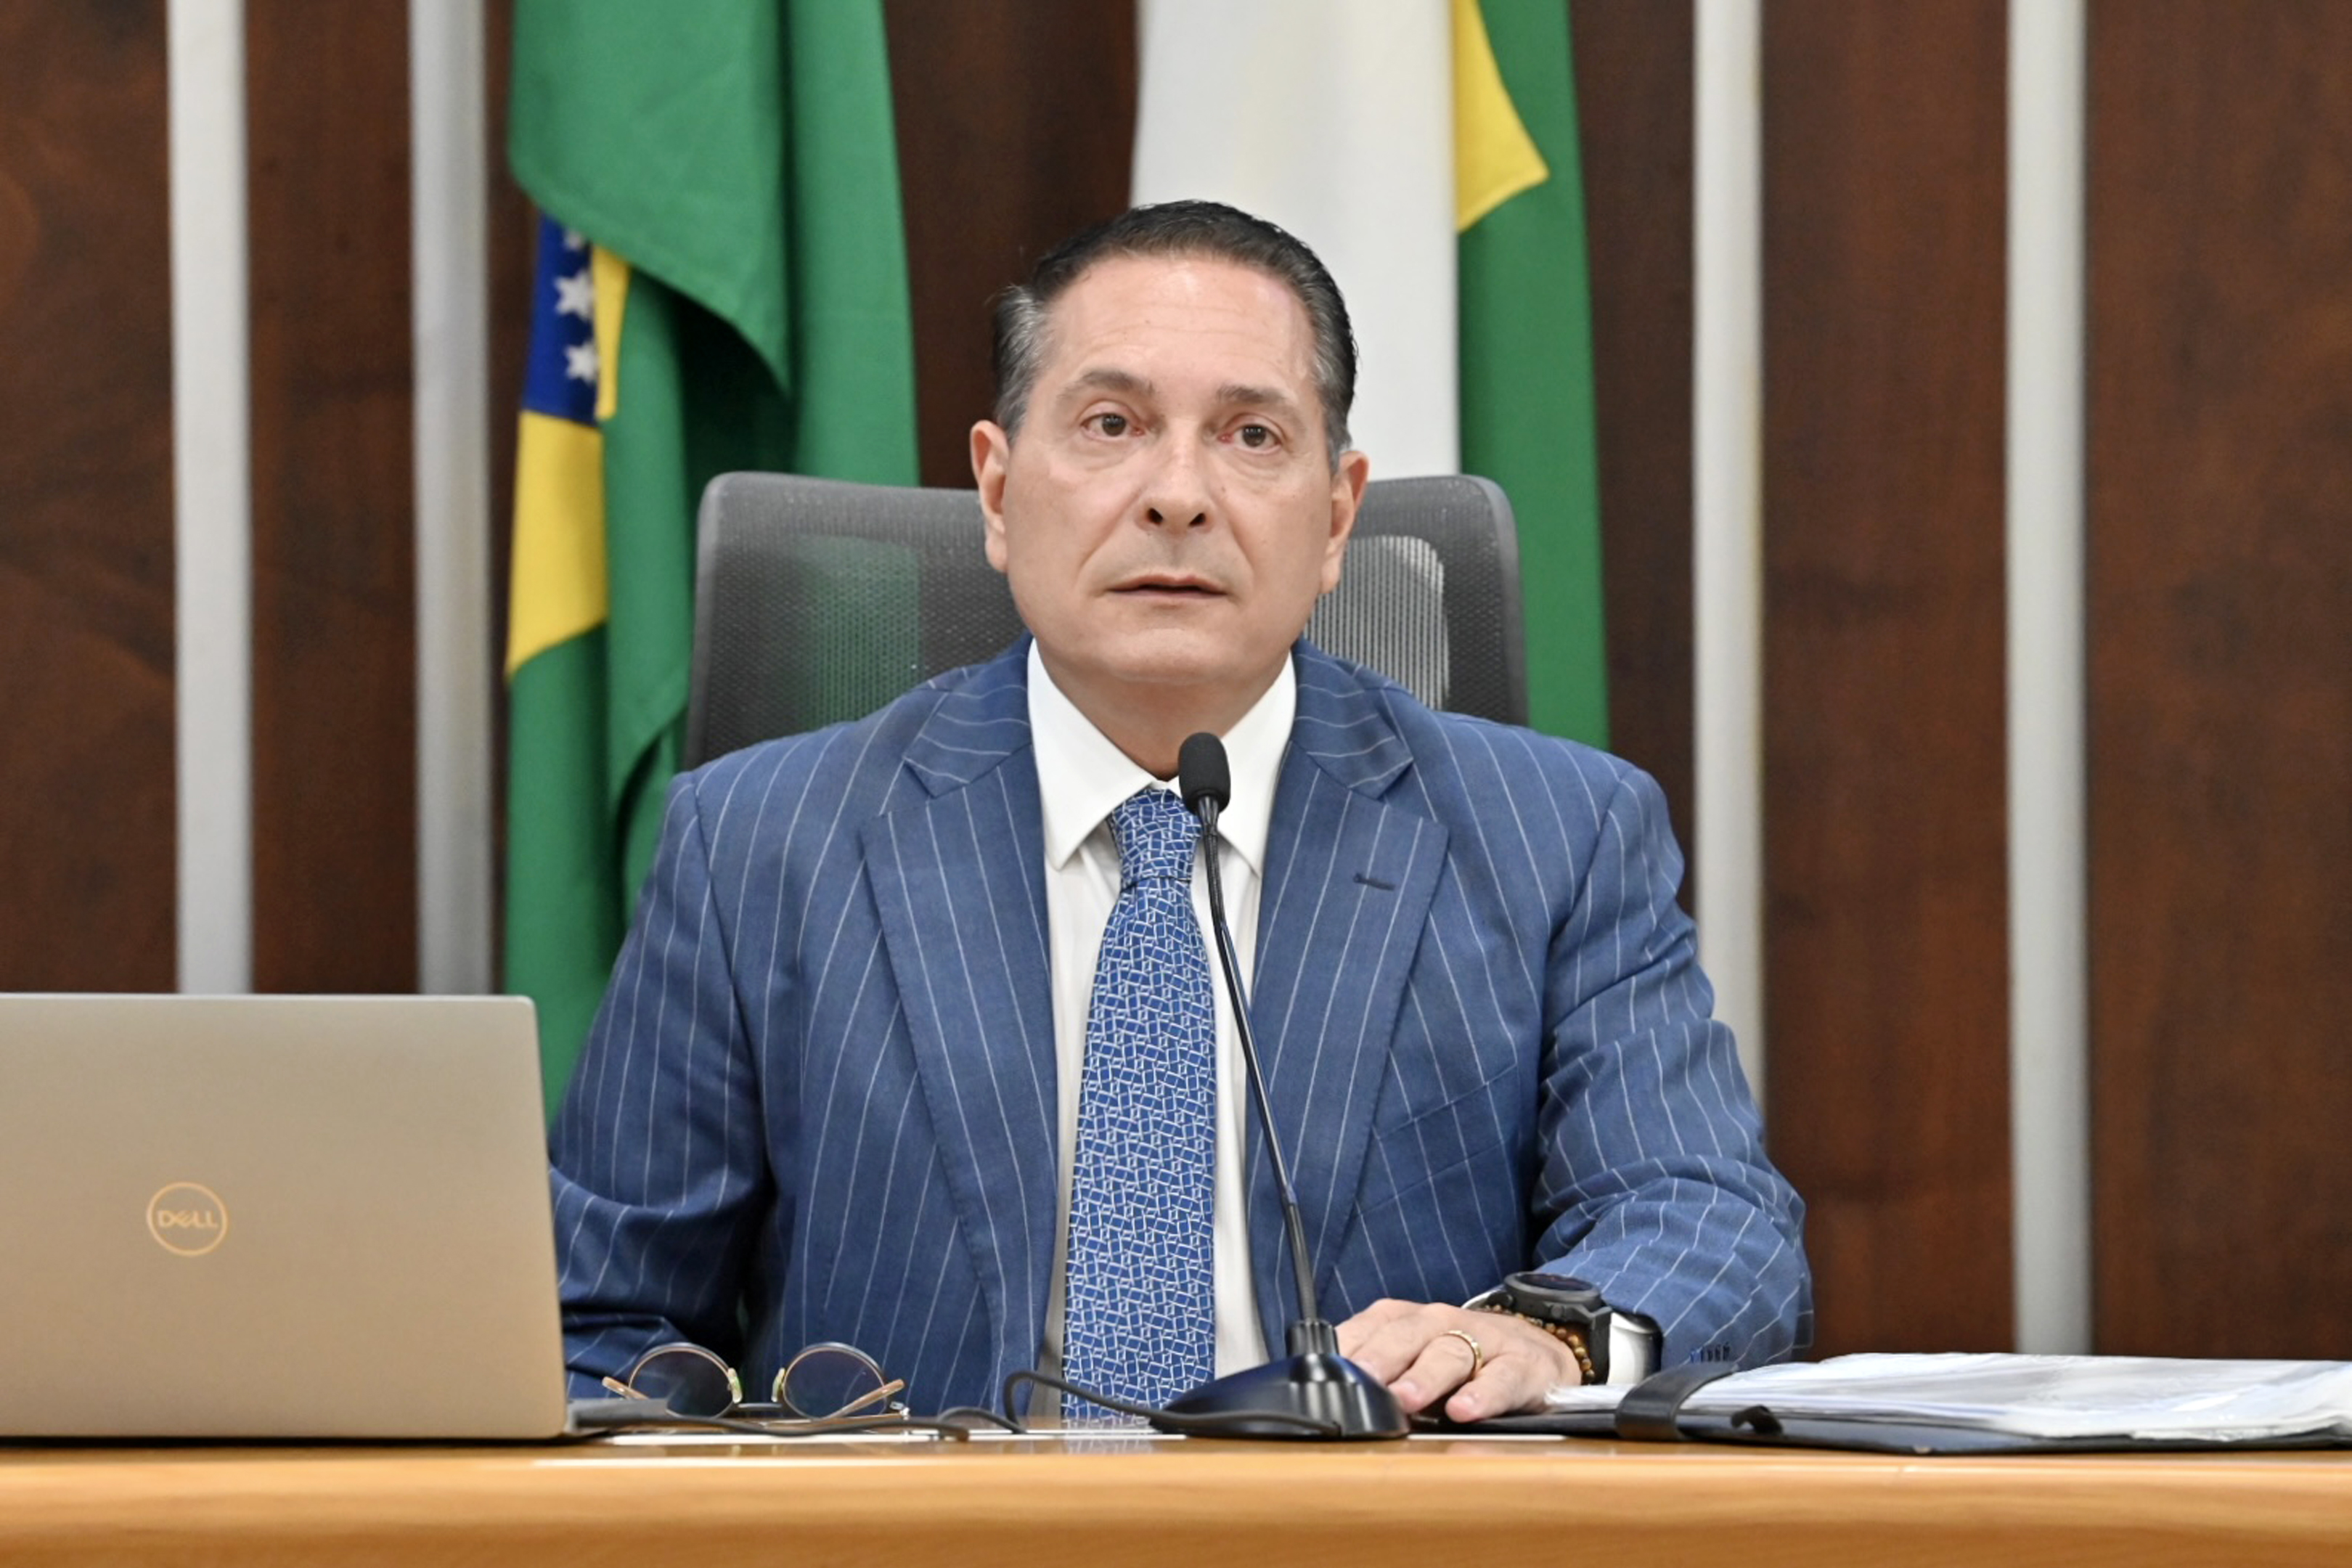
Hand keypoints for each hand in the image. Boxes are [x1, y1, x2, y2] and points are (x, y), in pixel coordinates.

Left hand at [1335, 1297, 1584, 1422]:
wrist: (1535, 1356)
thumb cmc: (1462, 1362)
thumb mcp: (1414, 1362)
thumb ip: (1374, 1375)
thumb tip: (1323, 1398)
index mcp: (1406, 1321)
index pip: (1368, 1328)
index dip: (1347, 1350)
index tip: (1327, 1374)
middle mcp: (1440, 1323)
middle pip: (1405, 1335)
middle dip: (1380, 1358)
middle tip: (1363, 1382)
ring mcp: (1483, 1340)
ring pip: (1449, 1353)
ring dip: (1424, 1376)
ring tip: (1406, 1399)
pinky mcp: (1521, 1365)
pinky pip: (1500, 1378)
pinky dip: (1482, 1394)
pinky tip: (1465, 1411)